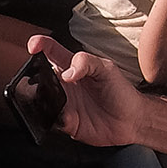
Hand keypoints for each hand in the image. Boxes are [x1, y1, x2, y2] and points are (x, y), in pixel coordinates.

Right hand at [25, 36, 144, 147]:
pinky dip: (54, 118)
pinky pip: (51, 120)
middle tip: (42, 76)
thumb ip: (87, 63)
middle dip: (35, 74)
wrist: (132, 120)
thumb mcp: (107, 69)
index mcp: (74, 67)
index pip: (52, 51)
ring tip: (56, 97)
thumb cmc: (120, 91)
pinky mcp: (66, 122)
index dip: (40, 45)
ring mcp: (64, 103)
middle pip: (40, 75)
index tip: (33, 45)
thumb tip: (67, 72)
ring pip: (41, 99)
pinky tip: (67, 116)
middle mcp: (65, 84)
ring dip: (42, 98)